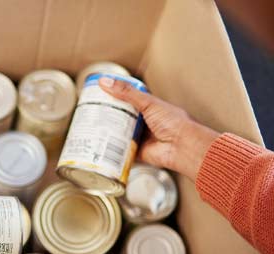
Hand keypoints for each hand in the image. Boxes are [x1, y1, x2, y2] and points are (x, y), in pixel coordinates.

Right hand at [99, 77, 219, 180]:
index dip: (113, 97)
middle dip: (107, 116)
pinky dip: (112, 150)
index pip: (127, 100)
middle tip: (90, 113)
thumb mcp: (148, 102)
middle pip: (121, 118)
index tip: (98, 95)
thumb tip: (105, 81)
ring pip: (119, 134)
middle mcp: (144, 122)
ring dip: (108, 132)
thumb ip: (126, 92)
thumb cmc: (174, 122)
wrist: (183, 147)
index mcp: (149, 107)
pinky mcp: (137, 152)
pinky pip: (121, 151)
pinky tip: (100, 146)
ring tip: (91, 128)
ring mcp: (140, 138)